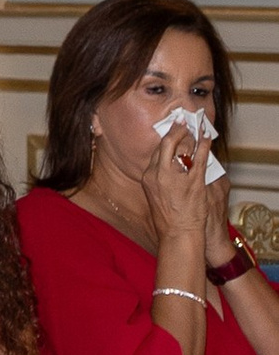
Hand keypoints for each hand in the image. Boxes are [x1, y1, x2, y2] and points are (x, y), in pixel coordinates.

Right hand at [144, 117, 222, 254]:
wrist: (178, 234)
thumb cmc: (167, 220)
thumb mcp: (154, 196)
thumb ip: (159, 179)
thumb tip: (168, 166)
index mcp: (148, 177)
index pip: (157, 151)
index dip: (166, 138)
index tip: (172, 130)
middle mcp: (159, 173)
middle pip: (167, 144)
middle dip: (176, 129)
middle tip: (183, 120)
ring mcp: (177, 176)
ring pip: (184, 147)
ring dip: (191, 135)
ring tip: (196, 127)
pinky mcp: (194, 181)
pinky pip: (200, 156)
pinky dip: (204, 144)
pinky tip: (207, 137)